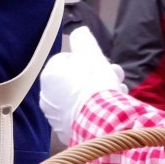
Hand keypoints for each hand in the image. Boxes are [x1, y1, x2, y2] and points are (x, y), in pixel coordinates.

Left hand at [41, 26, 127, 144]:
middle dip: (97, 77)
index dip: (89, 60)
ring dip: (98, 93)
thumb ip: (83, 39)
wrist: (102, 122)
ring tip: (118, 93)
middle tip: (116, 77)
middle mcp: (46, 96)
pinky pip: (81, 116)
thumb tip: (80, 31)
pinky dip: (93, 111)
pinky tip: (108, 110)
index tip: (104, 64)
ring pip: (80, 98)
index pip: (68, 60)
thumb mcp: (91, 54)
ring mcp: (54, 116)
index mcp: (49, 75)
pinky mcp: (65, 132)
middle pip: (76, 80)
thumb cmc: (96, 84)